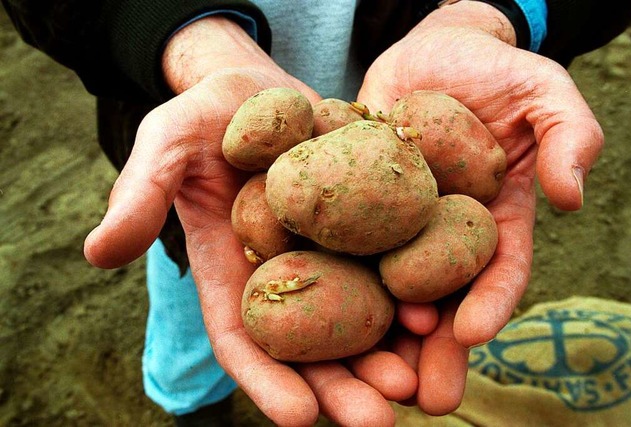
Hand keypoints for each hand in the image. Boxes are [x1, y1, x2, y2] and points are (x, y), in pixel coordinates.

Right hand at [83, 16, 414, 425]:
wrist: (259, 87)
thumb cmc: (206, 117)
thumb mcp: (167, 146)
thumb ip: (140, 195)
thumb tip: (98, 253)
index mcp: (232, 269)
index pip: (245, 337)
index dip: (267, 379)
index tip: (299, 419)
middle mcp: (284, 271)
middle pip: (312, 342)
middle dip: (342, 386)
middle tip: (379, 418)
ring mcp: (329, 251)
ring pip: (359, 315)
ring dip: (389, 353)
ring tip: (418, 383)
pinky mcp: (368, 222)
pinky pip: (394, 262)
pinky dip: (416, 292)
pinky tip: (444, 315)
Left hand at [358, 1, 603, 413]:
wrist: (429, 53)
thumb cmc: (493, 69)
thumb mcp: (543, 91)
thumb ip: (568, 134)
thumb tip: (571, 196)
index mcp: (493, 218)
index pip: (496, 267)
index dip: (488, 301)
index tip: (472, 335)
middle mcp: (441, 231)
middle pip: (439, 295)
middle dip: (432, 347)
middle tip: (420, 397)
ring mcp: (393, 220)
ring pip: (384, 281)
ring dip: (377, 331)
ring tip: (365, 376)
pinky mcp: (352, 201)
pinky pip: (336, 236)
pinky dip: (325, 269)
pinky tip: (308, 302)